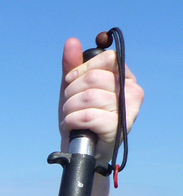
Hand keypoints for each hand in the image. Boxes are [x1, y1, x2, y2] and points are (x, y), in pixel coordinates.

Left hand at [59, 37, 143, 163]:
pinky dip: (71, 121)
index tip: (71, 81)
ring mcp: (128, 110)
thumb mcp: (72, 88)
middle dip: (71, 92)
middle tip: (70, 104)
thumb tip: (72, 41)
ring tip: (70, 116)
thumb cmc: (80, 115)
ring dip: (69, 108)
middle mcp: (132, 91)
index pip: (107, 58)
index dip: (82, 68)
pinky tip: (72, 126)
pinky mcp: (118, 127)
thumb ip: (72, 65)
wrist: (81, 148)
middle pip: (95, 77)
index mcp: (124, 77)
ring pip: (89, 96)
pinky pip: (86, 116)